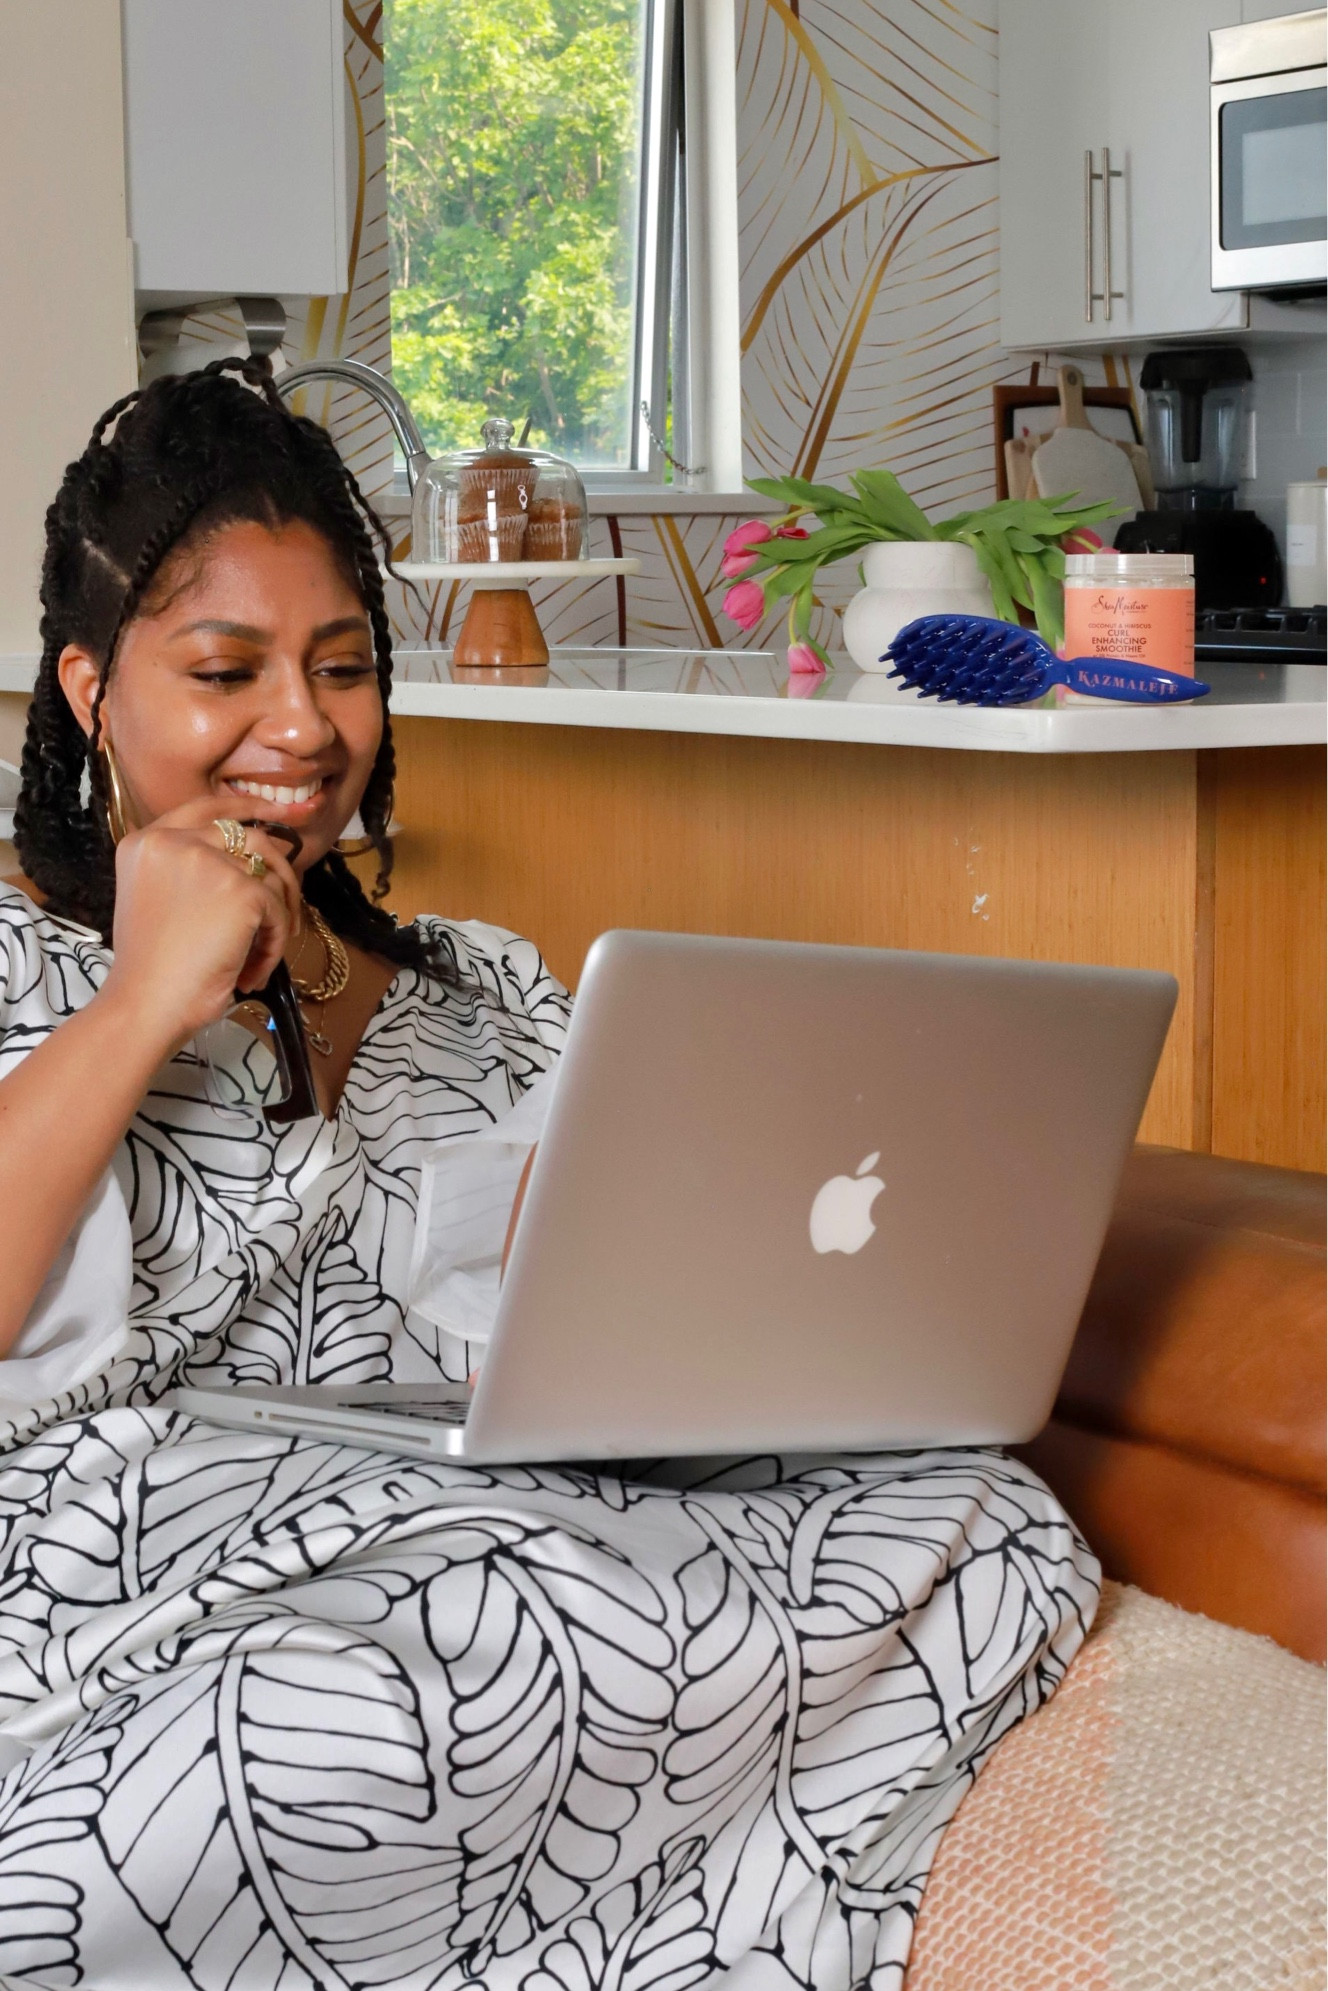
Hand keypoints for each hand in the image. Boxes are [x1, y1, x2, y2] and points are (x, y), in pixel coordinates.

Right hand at [100, 801, 303, 1052]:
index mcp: (147, 842)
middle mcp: (175, 842)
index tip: (278, 813)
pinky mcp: (241, 890)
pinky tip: (253, 972)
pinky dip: (274, 945)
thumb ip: (188, 871)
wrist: (146, 1005)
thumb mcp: (155, 900)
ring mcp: (209, 862)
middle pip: (250, 837)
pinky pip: (278, 912)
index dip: (246, 806)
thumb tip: (250, 864)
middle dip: (280, 868)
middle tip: (291, 900)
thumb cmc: (151, 969)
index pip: (206, 807)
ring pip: (271, 877)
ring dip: (276, 918)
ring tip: (260, 955)